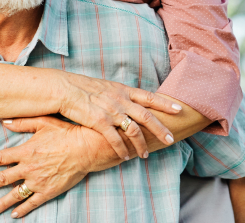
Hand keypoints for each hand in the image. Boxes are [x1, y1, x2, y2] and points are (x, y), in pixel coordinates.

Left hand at [0, 117, 95, 217]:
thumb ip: (22, 122)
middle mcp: (29, 167)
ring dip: (1, 202)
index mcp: (26, 151)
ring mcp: (38, 181)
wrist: (86, 148)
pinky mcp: (48, 191)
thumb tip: (4, 121)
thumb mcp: (43, 122)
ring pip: (15, 194)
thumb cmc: (65, 133)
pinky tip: (14, 215)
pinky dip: (22, 210)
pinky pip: (32, 203)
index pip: (0, 158)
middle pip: (3, 178)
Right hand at [57, 72, 179, 158]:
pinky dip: (122, 150)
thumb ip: (120, 94)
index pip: (149, 96)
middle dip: (161, 129)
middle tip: (171, 140)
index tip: (179, 108)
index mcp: (123, 90)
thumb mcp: (106, 86)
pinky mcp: (100, 122)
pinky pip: (116, 139)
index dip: (164, 103)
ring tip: (145, 155)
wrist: (65, 88)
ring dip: (141, 144)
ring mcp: (111, 111)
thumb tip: (130, 100)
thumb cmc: (84, 87)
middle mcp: (120, 99)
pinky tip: (126, 157)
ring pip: (134, 130)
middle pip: (147, 116)